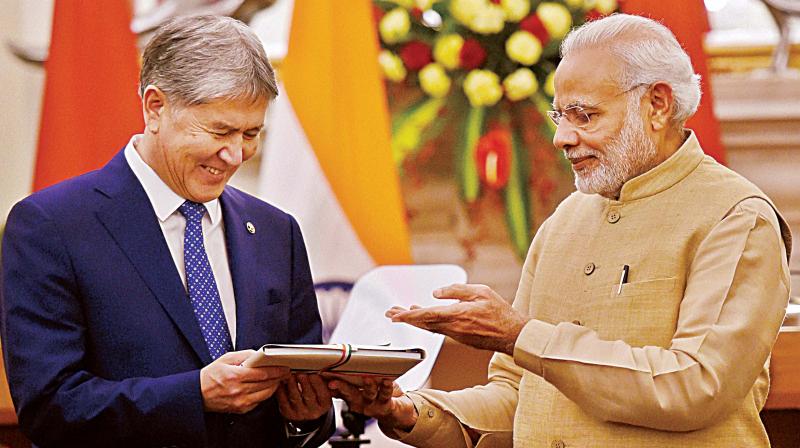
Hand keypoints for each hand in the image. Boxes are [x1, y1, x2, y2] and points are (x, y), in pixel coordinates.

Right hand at [200, 350, 289, 413]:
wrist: (198, 394)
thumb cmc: (211, 376)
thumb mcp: (226, 359)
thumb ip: (244, 355)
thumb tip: (259, 355)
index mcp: (235, 376)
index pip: (262, 373)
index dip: (276, 370)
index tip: (285, 367)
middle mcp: (238, 391)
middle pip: (267, 384)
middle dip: (279, 377)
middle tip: (286, 372)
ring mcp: (240, 402)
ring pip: (265, 394)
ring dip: (274, 386)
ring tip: (278, 379)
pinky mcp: (240, 409)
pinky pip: (259, 402)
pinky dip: (265, 394)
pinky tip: (267, 387)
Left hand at [276, 373, 332, 421]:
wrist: (306, 410)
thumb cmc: (316, 395)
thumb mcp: (324, 390)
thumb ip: (324, 381)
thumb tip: (321, 370)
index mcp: (324, 405)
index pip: (323, 394)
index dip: (318, 383)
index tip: (313, 374)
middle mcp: (313, 411)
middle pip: (308, 396)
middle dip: (304, 383)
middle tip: (300, 374)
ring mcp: (300, 414)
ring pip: (295, 398)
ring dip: (292, 385)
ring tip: (290, 376)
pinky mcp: (288, 413)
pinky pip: (283, 401)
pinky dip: (282, 391)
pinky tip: (282, 382)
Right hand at [327, 377, 416, 430]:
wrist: (397, 412)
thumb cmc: (379, 393)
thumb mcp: (362, 386)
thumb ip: (351, 378)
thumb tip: (336, 364)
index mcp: (352, 397)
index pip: (338, 389)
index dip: (330, 383)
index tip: (321, 375)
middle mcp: (360, 402)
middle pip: (349, 393)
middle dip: (340, 387)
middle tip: (332, 382)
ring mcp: (373, 405)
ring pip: (369, 394)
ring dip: (367, 386)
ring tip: (367, 379)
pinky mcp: (387, 405)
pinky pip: (386, 396)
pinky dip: (386, 387)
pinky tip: (387, 380)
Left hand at [386, 283, 529, 354]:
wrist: (513, 335)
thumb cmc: (500, 312)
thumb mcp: (481, 292)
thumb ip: (457, 291)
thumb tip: (436, 293)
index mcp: (457, 315)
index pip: (426, 315)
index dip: (408, 315)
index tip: (395, 315)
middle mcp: (453, 328)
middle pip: (423, 323)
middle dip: (405, 317)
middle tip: (391, 313)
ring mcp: (456, 335)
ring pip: (430, 327)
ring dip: (415, 320)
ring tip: (402, 312)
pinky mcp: (460, 338)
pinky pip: (439, 330)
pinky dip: (428, 323)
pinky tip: (424, 317)